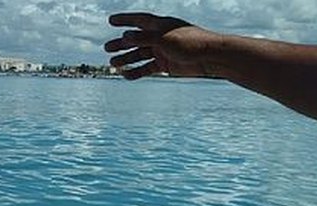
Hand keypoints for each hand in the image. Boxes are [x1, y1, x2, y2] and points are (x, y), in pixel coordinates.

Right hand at [104, 13, 221, 79]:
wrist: (209, 58)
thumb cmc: (190, 43)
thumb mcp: (164, 39)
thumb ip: (144, 38)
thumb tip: (125, 36)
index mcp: (160, 25)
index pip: (138, 20)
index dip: (124, 20)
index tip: (110, 20)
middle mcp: (159, 37)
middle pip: (136, 40)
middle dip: (121, 44)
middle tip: (107, 48)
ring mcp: (162, 51)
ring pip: (139, 55)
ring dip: (126, 59)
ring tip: (112, 64)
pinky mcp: (165, 64)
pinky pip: (147, 68)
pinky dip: (137, 72)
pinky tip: (126, 76)